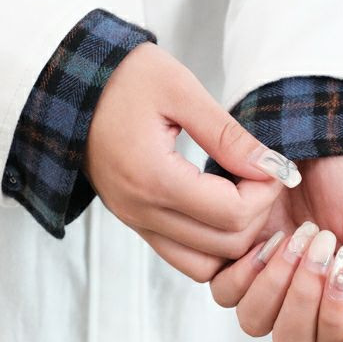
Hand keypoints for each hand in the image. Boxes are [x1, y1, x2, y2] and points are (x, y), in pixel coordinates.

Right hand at [82, 42, 301, 281]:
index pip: (232, 215)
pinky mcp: (132, 219)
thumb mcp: (180, 89)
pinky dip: (210, 242)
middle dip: (257, 214)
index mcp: (151, 178)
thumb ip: (228, 135)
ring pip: (204, 264)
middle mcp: (139, 210)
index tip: (273, 163)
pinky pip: (181, 255)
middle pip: (224, 245)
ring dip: (235, 236)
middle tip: (263, 174)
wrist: (69, 81)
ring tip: (244, 192)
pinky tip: (221, 204)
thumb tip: (273, 167)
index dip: (266, 193)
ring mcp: (133, 220)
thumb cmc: (122, 77)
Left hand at [209, 155, 342, 341]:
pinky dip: (246, 269)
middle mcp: (298, 297)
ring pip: (253, 320)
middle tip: (320, 244)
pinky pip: (225, 289)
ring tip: (294, 238)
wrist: (316, 131)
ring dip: (275, 284)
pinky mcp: (230, 258)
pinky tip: (269, 236)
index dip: (335, 319)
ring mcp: (262, 281)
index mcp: (339, 298)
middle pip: (289, 340)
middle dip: (304, 299)